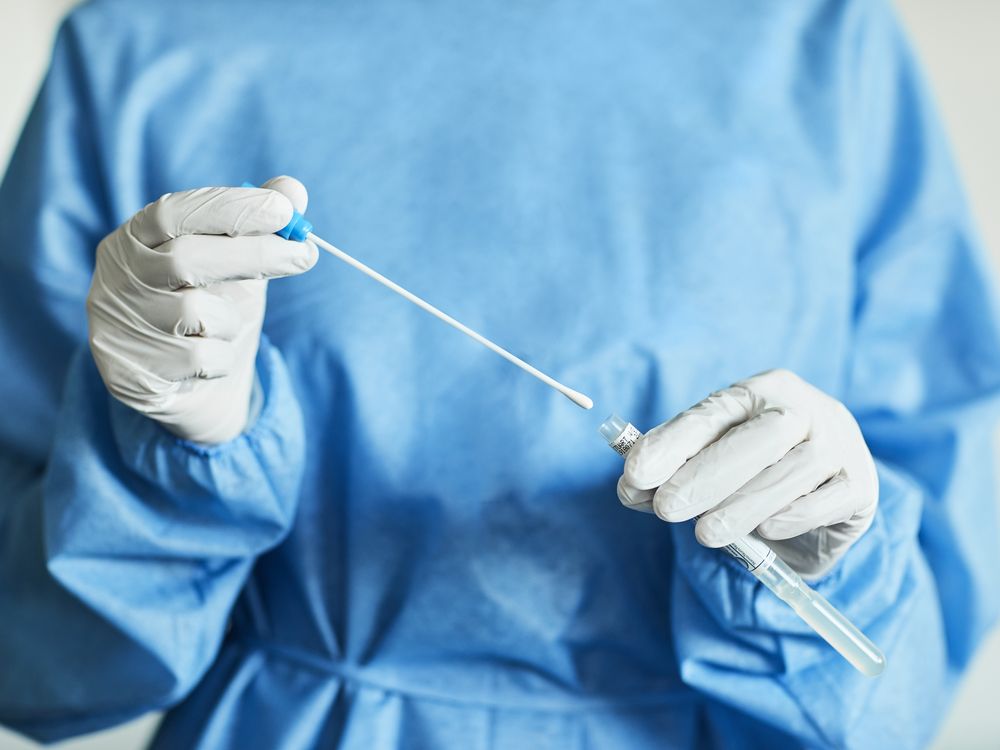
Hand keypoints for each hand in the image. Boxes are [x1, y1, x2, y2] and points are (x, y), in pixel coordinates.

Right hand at [87, 176, 316, 443]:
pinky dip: (223, 357)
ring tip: (230, 325)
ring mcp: (117, 326)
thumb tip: (294, 189)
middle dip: (254, 254)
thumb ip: (259, 226)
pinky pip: (200, 359)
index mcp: (134, 239)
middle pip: (186, 258)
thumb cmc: (213, 308)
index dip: (230, 208)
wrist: (189, 385)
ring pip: (197, 313)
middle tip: (305, 255)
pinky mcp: (129, 373)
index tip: (284, 211)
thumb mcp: (239, 264)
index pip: (174, 212)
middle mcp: (117, 278)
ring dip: (233, 318)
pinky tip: (212, 359)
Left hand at [617, 369, 878, 578]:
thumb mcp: (708, 465)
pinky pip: (828, 500)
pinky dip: (793, 516)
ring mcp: (840, 442)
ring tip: (706, 534)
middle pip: (759, 436)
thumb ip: (670, 474)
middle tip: (667, 509)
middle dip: (706, 475)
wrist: (821, 499)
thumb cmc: (753, 474)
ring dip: (743, 505)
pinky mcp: (861, 483)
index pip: (711, 414)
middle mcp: (804, 407)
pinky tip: (765, 531)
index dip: (671, 443)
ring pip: (794, 470)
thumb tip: (631, 488)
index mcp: (759, 391)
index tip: (634, 473)